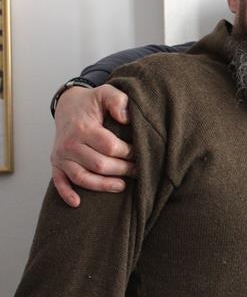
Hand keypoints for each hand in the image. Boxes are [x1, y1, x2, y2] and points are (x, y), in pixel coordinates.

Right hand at [50, 84, 134, 207]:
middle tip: (138, 170)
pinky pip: (59, 182)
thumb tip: (127, 118)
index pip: (110, 147)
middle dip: (122, 170)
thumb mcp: (106, 93)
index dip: (128, 152)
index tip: (141, 152)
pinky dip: (67, 194)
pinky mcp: (56, 163)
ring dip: (103, 185)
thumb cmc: (92, 102)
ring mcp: (61, 156)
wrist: (68, 105)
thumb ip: (118, 100)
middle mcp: (70, 143)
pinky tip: (78, 203)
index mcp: (84, 128)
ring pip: (82, 178)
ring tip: (122, 186)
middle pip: (99, 165)